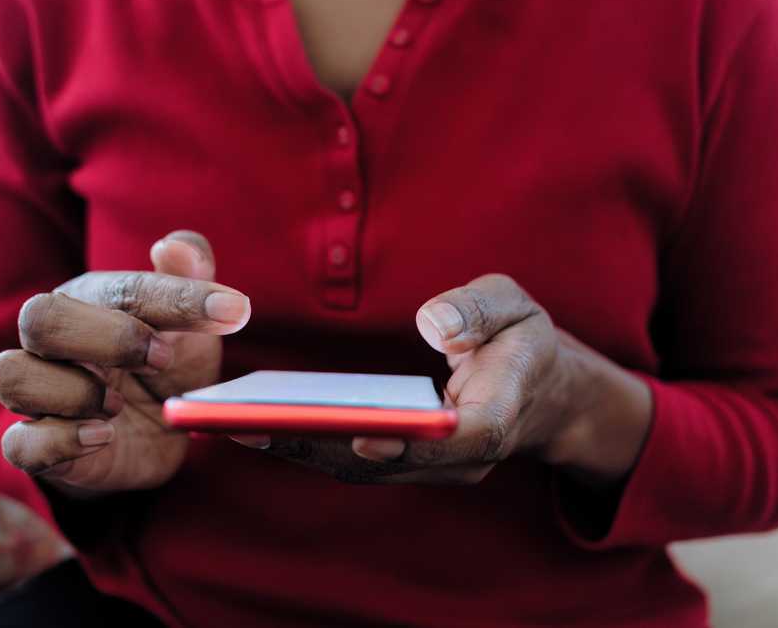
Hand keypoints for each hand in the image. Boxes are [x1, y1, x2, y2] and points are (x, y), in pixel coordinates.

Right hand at [0, 231, 250, 494]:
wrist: (152, 436)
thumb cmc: (163, 365)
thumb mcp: (188, 324)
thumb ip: (188, 278)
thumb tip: (176, 247)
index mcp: (89, 300)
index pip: (120, 287)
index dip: (176, 298)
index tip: (233, 311)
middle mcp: (52, 341)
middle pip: (39, 317)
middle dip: (109, 337)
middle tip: (163, 358)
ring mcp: (38, 394)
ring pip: (11, 374)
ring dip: (73, 391)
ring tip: (118, 406)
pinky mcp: (36, 446)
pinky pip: (19, 443)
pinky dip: (60, 441)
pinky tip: (102, 437)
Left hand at [232, 274, 650, 484]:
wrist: (541, 389)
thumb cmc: (522, 340)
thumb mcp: (516, 308)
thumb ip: (480, 311)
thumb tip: (434, 322)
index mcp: (499, 416)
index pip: (459, 440)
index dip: (412, 442)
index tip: (365, 435)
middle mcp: (461, 458)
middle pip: (389, 462)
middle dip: (322, 446)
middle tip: (253, 425)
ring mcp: (433, 468)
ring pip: (362, 468)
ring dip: (301, 450)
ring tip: (236, 422)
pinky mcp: (406, 463)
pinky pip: (353, 459)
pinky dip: (308, 444)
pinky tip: (259, 421)